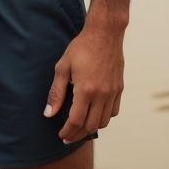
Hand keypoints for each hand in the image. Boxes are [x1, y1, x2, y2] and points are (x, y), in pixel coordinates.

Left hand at [43, 24, 123, 142]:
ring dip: (91, 128)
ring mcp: (113, 92)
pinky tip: (95, 114)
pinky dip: (104, 118)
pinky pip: (113, 111)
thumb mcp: (63, 67)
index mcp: (86, 90)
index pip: (76, 121)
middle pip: (90, 126)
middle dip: (77, 134)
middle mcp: (102, 94)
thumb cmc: (81, 47)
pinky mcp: (119, 88)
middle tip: (68, 136)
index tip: (61, 136)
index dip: (67, 131)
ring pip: (104, 122)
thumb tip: (49, 114)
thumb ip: (56, 93)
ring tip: (80, 128)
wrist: (105, 33)